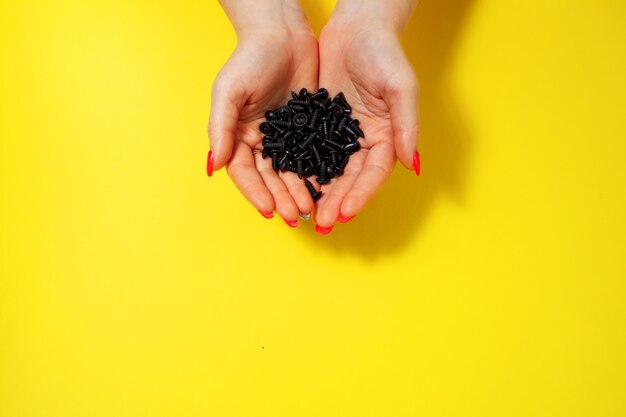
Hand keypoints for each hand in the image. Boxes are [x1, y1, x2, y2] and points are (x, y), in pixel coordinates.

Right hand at [208, 21, 317, 224]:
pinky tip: (326, 187)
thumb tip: (214, 165)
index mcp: (239, 135)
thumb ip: (221, 127)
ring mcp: (285, 136)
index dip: (255, 192)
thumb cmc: (250, 58)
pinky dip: (317, 173)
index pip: (245, 172)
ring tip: (311, 208)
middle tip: (296, 215)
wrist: (282, 33)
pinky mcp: (308, 129)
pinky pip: (312, 156)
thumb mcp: (229, 91)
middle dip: (281, 198)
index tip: (268, 210)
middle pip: (270, 178)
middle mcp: (261, 141)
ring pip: (292, 172)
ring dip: (299, 191)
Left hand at [313, 21, 419, 229]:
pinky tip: (291, 185)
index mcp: (385, 136)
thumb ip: (406, 125)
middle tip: (322, 222)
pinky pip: (310, 152)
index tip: (346, 213)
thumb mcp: (401, 86)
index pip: (374, 174)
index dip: (361, 195)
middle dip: (337, 201)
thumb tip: (412, 165)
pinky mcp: (320, 125)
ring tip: (305, 213)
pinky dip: (302, 169)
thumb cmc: (384, 52)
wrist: (357, 26)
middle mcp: (363, 141)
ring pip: (329, 171)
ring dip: (319, 193)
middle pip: (350, 179)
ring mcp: (340, 135)